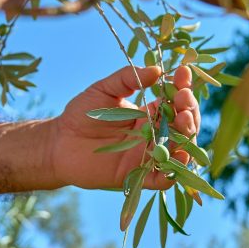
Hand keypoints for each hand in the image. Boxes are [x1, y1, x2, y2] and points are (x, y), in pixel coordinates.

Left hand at [48, 65, 200, 189]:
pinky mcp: (138, 174)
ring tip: (183, 121)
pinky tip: (178, 156)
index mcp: (149, 112)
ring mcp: (147, 154)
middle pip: (184, 124)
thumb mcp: (104, 89)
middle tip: (183, 99)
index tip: (183, 73)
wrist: (59, 143)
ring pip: (179, 150)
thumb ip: (127, 78)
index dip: (183, 87)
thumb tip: (156, 70)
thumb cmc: (81, 114)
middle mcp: (153, 134)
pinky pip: (163, 178)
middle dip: (189, 110)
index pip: (175, 100)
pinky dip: (174, 171)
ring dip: (188, 136)